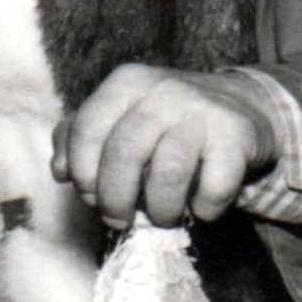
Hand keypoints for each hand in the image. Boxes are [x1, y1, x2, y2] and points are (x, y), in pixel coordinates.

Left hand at [51, 65, 277, 229]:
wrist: (241, 108)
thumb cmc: (165, 124)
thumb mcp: (119, 118)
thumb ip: (80, 139)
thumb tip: (60, 172)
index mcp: (126, 83)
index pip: (86, 130)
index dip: (82, 172)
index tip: (89, 196)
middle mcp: (163, 89)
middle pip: (123, 153)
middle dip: (114, 199)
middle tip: (118, 219)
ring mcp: (202, 110)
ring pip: (168, 173)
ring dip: (159, 209)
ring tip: (161, 217)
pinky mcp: (237, 135)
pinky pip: (214, 186)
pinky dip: (204, 208)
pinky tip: (201, 207)